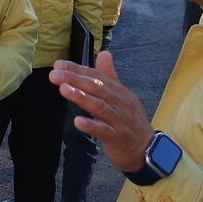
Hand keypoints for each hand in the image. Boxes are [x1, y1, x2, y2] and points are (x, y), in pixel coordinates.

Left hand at [49, 52, 153, 172]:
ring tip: (63, 89)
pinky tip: (78, 121)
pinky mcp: (118, 138)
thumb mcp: (121, 96)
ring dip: (81, 97)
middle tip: (55, 75)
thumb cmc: (129, 121)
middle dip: (75, 79)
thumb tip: (104, 53)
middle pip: (96, 88)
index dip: (78, 69)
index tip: (58, 64)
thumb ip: (110, 76)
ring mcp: (120, 121)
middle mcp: (120, 103)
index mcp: (119, 91)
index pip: (96, 76)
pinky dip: (91, 126)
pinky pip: (103, 131)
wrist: (147, 149)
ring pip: (99, 107)